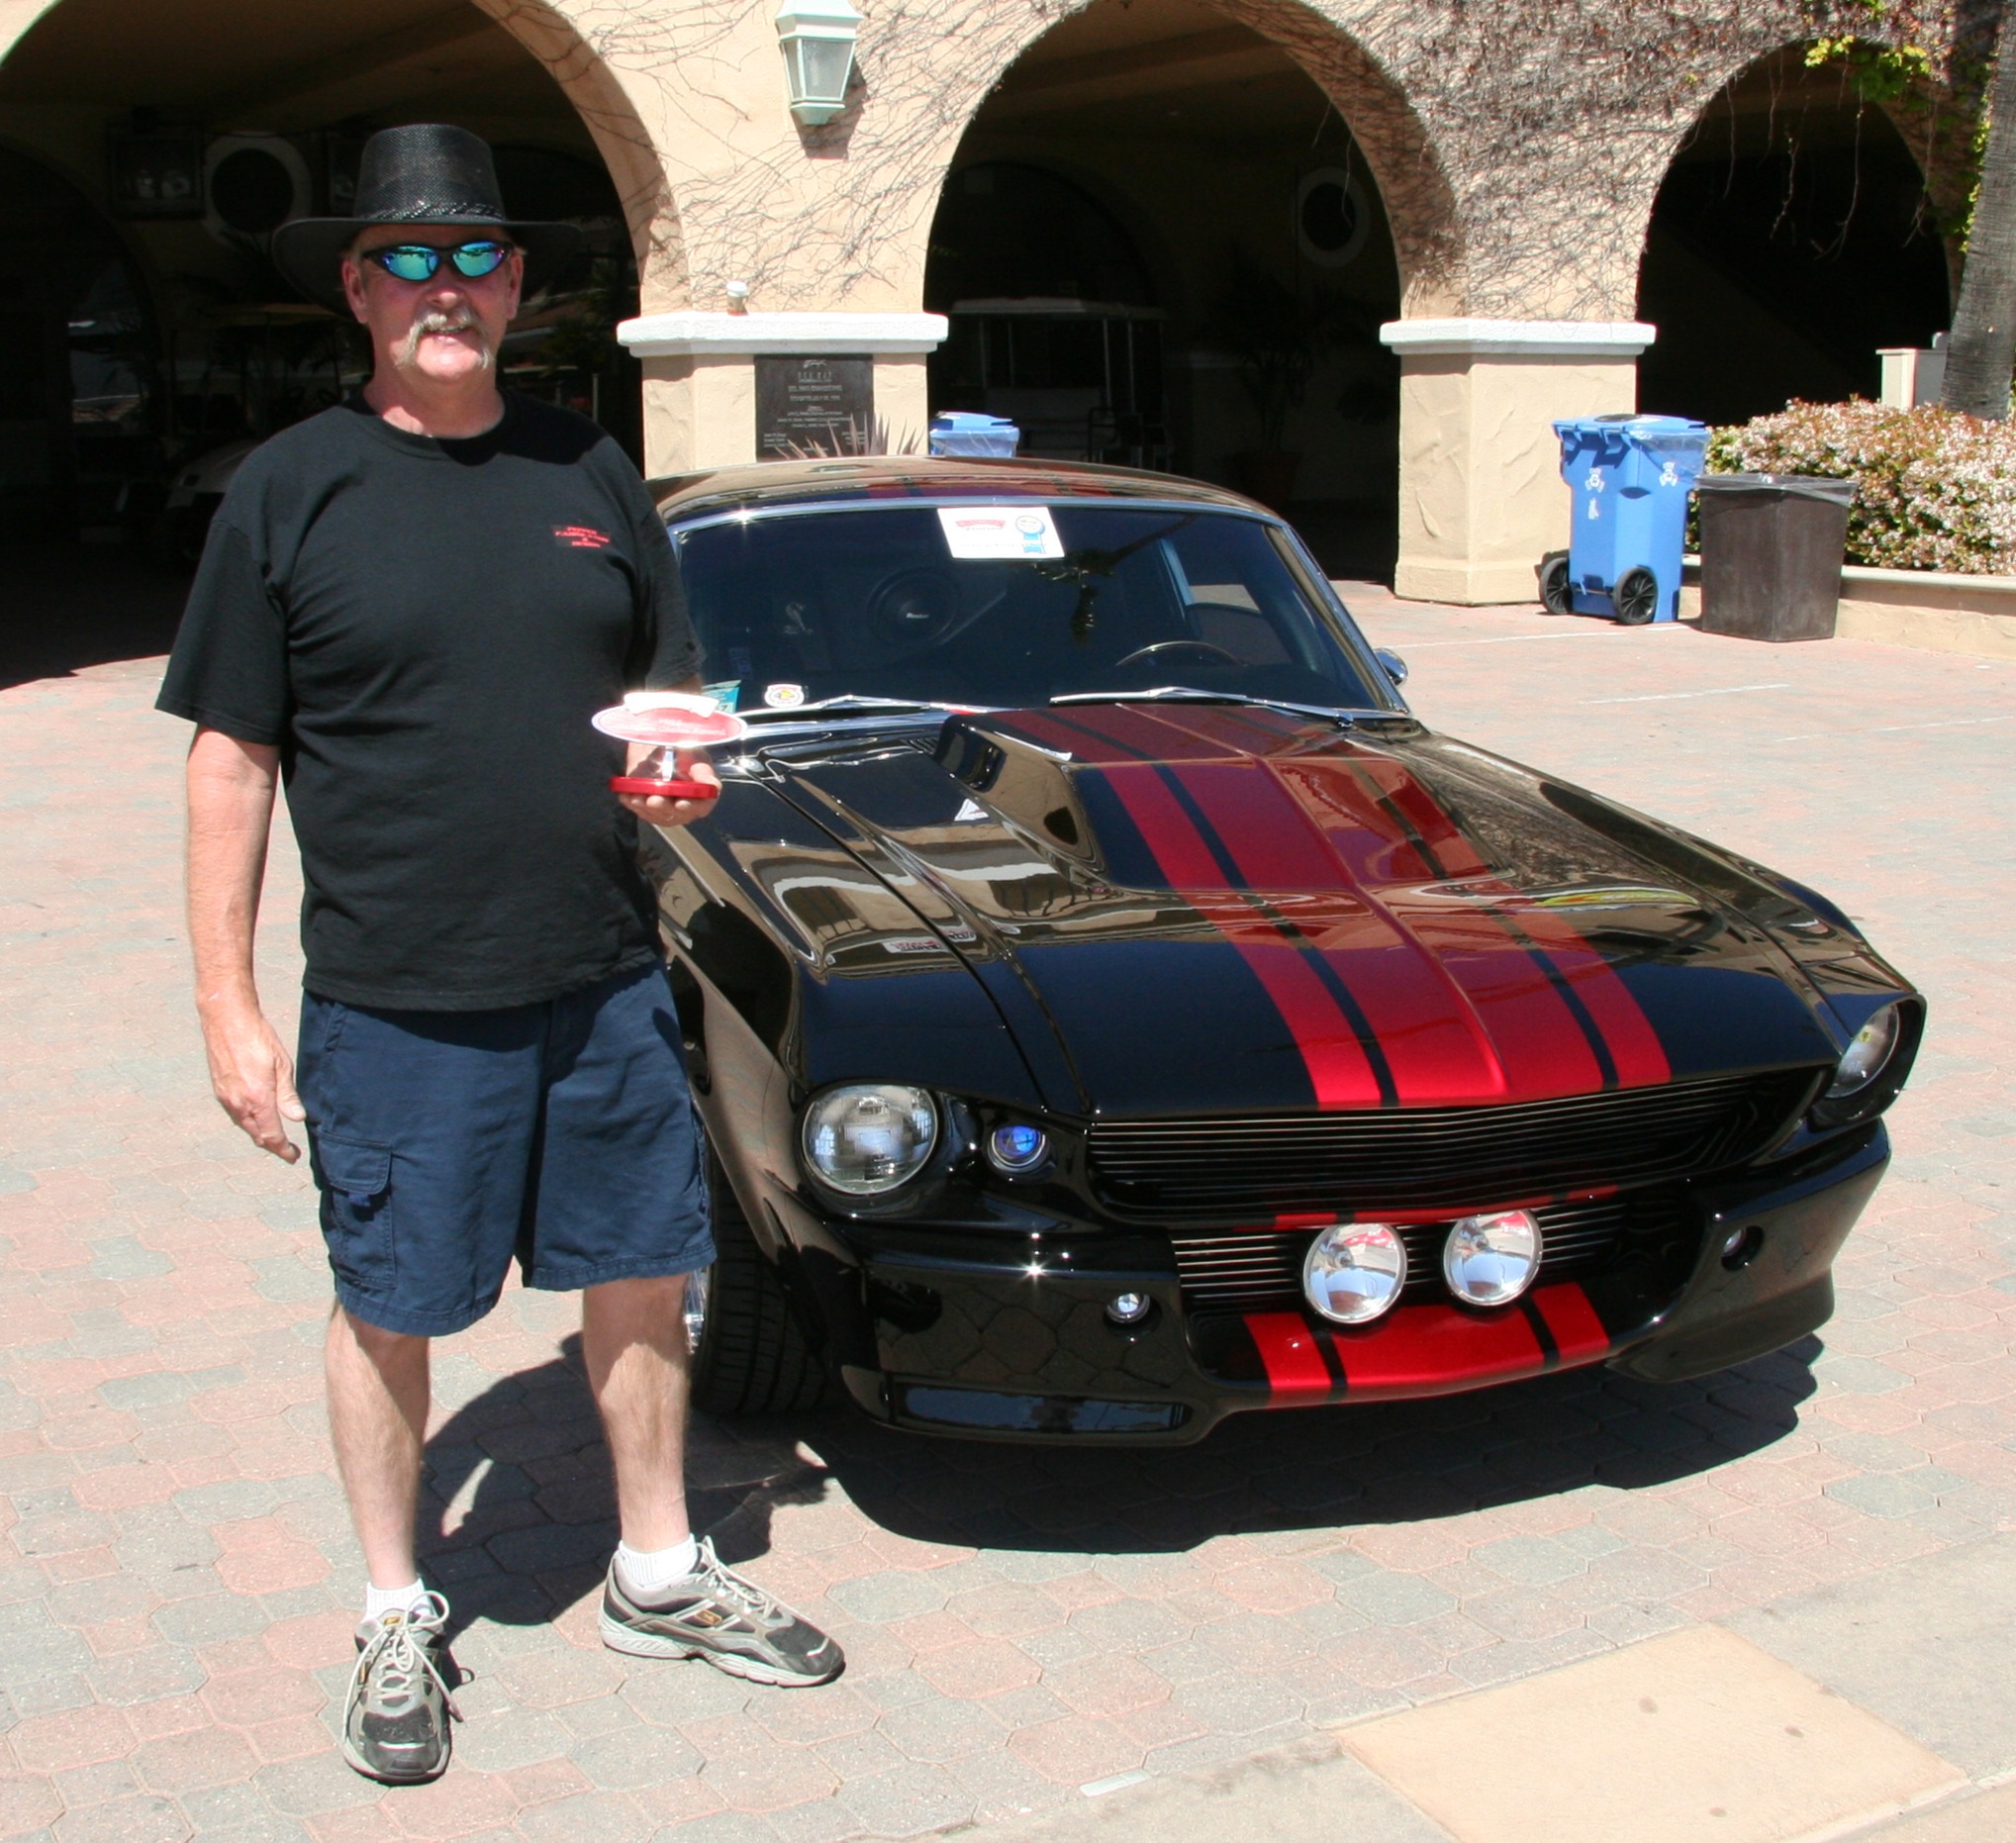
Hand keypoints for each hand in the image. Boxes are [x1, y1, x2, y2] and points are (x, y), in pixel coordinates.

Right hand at [198, 996, 304, 1161]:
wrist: (226, 1020)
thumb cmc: (257, 1038)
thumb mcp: (282, 1065)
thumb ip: (288, 1095)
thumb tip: (297, 1118)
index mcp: (257, 1099)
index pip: (271, 1135)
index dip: (283, 1150)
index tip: (293, 1157)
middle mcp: (238, 1103)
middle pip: (257, 1135)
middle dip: (272, 1145)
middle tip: (287, 1151)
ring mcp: (226, 1098)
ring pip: (245, 1126)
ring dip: (259, 1134)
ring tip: (274, 1137)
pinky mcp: (219, 1090)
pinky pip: (236, 1114)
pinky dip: (248, 1121)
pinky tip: (257, 1117)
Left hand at [616, 746, 719, 830]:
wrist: (658, 749)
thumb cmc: (682, 751)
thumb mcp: (695, 755)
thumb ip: (702, 770)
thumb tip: (709, 785)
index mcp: (704, 794)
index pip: (703, 805)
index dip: (692, 806)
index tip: (680, 803)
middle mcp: (688, 807)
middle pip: (678, 814)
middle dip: (665, 807)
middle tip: (653, 800)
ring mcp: (669, 811)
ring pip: (659, 816)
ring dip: (647, 808)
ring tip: (636, 797)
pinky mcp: (651, 811)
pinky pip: (643, 812)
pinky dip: (633, 805)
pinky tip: (625, 796)